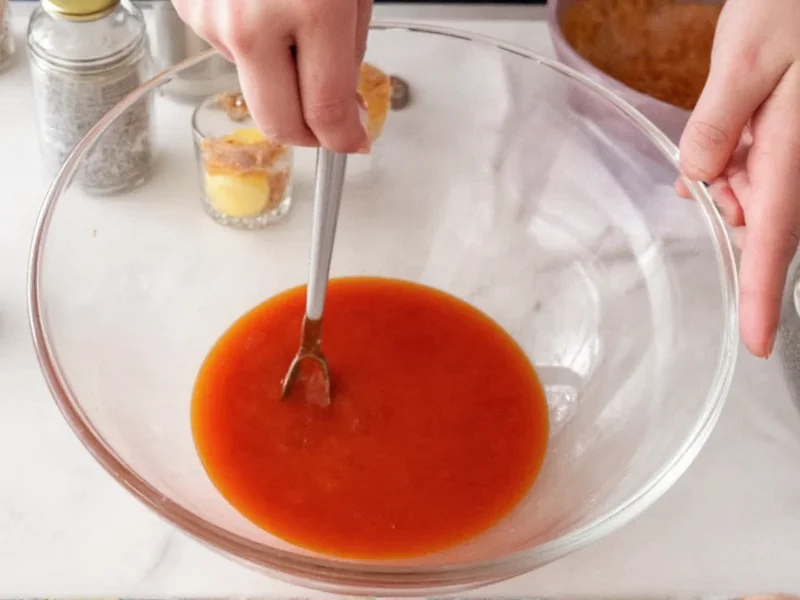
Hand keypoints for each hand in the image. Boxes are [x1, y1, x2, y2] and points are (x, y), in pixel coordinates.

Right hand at [172, 0, 371, 152]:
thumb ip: (350, 47)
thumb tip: (345, 101)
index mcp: (312, 8)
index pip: (327, 112)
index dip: (345, 136)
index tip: (352, 140)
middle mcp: (252, 22)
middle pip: (278, 123)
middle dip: (308, 134)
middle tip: (325, 122)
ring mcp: (212, 19)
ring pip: (253, 83)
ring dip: (276, 72)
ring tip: (287, 16)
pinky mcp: (186, 10)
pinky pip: (228, 48)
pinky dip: (249, 39)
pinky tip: (257, 1)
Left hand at [676, 0, 799, 357]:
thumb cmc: (792, 5)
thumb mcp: (742, 59)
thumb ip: (716, 124)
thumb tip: (697, 179)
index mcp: (794, 150)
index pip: (774, 240)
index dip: (763, 296)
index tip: (758, 342)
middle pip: (758, 217)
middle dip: (725, 201)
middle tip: (718, 138)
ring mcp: (798, 150)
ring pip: (755, 192)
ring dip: (728, 177)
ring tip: (729, 114)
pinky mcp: (791, 137)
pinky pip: (759, 168)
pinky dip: (733, 161)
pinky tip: (724, 138)